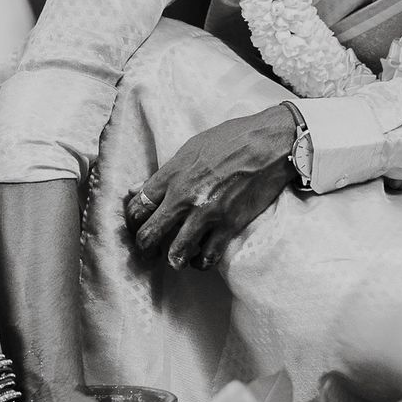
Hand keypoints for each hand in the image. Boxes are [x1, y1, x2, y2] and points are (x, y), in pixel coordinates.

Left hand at [124, 105, 297, 270]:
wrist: (269, 145)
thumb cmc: (230, 139)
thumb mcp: (190, 148)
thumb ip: (163, 173)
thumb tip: (136, 189)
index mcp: (171, 175)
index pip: (136, 207)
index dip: (132, 221)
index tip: (138, 225)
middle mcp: (183, 198)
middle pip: (149, 235)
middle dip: (145, 247)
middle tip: (148, 251)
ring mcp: (206, 215)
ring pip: (175, 254)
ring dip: (173, 259)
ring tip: (175, 258)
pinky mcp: (229, 227)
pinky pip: (207, 257)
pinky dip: (200, 262)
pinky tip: (200, 258)